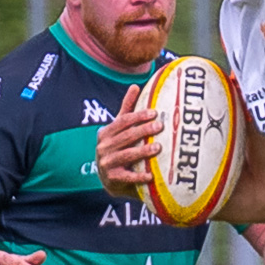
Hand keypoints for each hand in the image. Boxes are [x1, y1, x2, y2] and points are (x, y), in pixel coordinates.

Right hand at [95, 84, 159, 198]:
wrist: (109, 179)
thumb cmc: (118, 149)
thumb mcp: (119, 129)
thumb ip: (126, 109)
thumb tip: (135, 86)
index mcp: (106, 133)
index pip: (123, 121)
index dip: (139, 116)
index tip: (154, 113)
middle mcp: (104, 147)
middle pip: (127, 136)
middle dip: (144, 131)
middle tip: (160, 127)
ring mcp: (106, 163)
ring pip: (127, 155)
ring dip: (143, 151)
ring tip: (158, 147)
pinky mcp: (112, 178)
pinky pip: (127, 177)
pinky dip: (139, 176)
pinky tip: (151, 175)